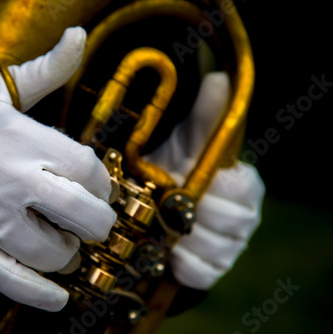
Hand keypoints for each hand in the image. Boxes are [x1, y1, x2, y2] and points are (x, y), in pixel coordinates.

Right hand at [0, 27, 116, 311]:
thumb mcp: (3, 90)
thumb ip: (47, 68)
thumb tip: (77, 36)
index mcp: (24, 141)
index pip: (89, 171)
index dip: (102, 184)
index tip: (97, 188)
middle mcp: (11, 180)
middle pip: (83, 215)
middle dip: (98, 223)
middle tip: (92, 221)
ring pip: (54, 253)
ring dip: (69, 254)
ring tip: (64, 244)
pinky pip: (12, 280)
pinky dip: (40, 295)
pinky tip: (59, 296)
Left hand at [146, 72, 264, 289]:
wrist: (159, 195)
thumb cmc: (177, 164)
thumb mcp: (187, 137)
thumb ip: (205, 114)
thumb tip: (218, 79)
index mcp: (246, 185)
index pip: (242, 191)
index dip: (213, 188)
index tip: (186, 178)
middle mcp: (245, 218)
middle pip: (228, 224)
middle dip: (193, 212)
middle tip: (166, 202)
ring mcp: (231, 246)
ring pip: (215, 249)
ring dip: (185, 237)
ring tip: (164, 224)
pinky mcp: (213, 269)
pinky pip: (204, 273)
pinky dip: (183, 264)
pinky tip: (168, 249)